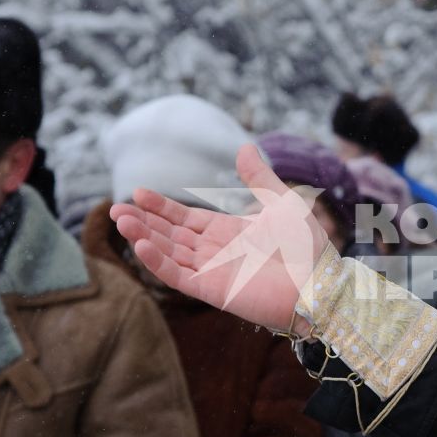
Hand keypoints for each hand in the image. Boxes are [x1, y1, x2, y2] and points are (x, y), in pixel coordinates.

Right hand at [110, 143, 328, 330]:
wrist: (321, 283)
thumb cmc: (308, 247)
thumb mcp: (281, 202)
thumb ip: (259, 177)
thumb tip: (243, 146)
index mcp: (228, 232)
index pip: (185, 219)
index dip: (161, 207)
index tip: (137, 193)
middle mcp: (216, 252)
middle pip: (170, 235)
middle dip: (143, 222)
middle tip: (116, 209)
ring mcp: (213, 272)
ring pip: (169, 253)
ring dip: (144, 238)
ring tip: (121, 221)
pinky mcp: (213, 291)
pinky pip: (179, 277)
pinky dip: (159, 263)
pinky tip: (141, 246)